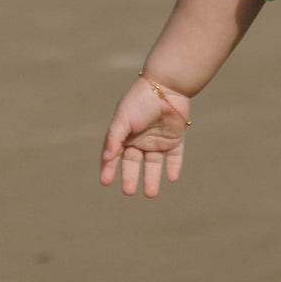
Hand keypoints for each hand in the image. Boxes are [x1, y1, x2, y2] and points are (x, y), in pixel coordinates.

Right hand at [99, 77, 190, 196]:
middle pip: (134, 163)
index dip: (108, 169)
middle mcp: (140, 139)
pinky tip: (171, 178)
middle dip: (131, 178)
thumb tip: (105, 158)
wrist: (167, 87)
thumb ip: (114, 138)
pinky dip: (173, 167)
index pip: (114, 155)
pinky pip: (174, 156)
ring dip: (152, 178)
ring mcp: (158, 140)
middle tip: (129, 192)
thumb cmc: (140, 101)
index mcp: (125, 134)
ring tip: (150, 194)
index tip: (105, 182)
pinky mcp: (175, 139)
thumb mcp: (123, 119)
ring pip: (154, 164)